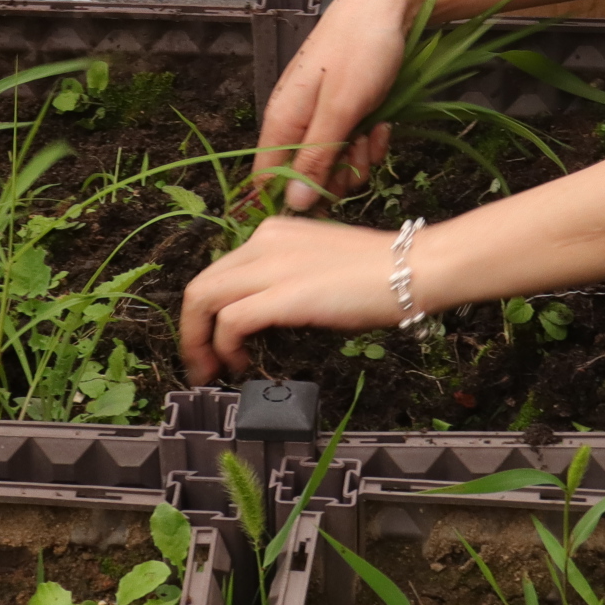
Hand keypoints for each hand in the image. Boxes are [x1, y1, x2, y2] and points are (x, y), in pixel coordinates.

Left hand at [183, 215, 414, 382]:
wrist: (413, 268)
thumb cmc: (379, 273)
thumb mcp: (317, 265)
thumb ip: (286, 279)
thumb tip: (264, 316)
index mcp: (272, 233)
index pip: (218, 272)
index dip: (204, 313)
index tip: (210, 343)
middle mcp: (263, 242)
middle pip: (200, 286)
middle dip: (191, 331)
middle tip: (201, 365)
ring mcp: (270, 265)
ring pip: (202, 300)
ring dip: (197, 343)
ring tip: (211, 371)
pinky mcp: (283, 294)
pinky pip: (230, 321)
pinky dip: (224, 347)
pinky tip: (240, 364)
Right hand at [251, 0, 450, 211]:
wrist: (390, 3)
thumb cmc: (362, 50)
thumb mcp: (342, 109)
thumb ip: (316, 157)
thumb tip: (292, 206)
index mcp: (281, 120)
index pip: (267, 178)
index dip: (293, 197)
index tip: (326, 201)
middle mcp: (295, 121)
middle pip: (305, 177)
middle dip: (337, 175)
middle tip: (361, 152)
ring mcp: (321, 116)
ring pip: (333, 163)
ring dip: (359, 158)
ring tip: (375, 130)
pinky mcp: (345, 111)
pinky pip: (352, 145)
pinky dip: (370, 141)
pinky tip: (383, 122)